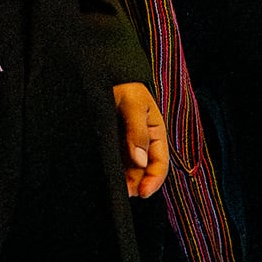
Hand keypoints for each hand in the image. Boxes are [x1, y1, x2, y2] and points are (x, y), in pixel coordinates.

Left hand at [113, 83, 169, 198]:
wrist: (101, 67)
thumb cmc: (122, 82)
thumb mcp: (133, 103)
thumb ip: (137, 131)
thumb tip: (141, 161)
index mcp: (155, 131)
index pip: (160, 162)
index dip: (154, 180)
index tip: (143, 193)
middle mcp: (143, 139)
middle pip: (145, 169)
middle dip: (137, 184)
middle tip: (125, 194)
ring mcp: (127, 141)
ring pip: (130, 167)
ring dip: (125, 180)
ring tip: (115, 189)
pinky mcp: (112, 140)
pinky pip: (116, 159)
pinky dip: (114, 170)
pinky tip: (107, 177)